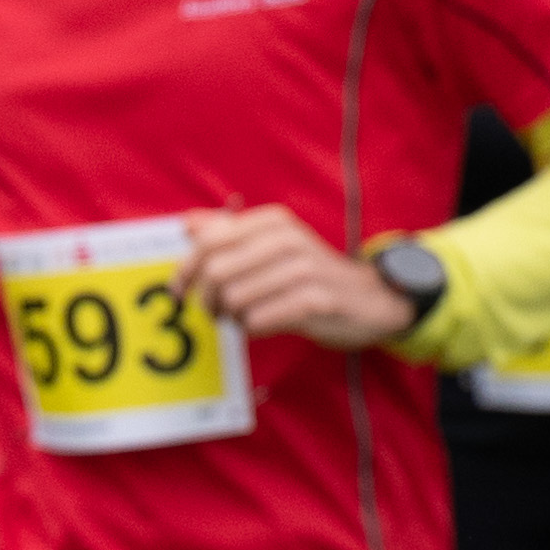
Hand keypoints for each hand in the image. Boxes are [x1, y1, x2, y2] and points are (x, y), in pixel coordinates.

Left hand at [179, 206, 422, 349]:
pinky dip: (253, 327)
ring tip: (246, 317)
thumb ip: (229, 233)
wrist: (369, 298)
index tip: (179, 291)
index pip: (208, 242)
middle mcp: (287, 238)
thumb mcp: (272, 246)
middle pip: (216, 272)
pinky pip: (259, 320)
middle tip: (217, 312)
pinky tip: (264, 324)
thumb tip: (188, 224)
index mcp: (272, 221)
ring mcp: (304, 268)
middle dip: (208, 299)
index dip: (185, 270)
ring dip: (232, 317)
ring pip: (235, 299)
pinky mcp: (316, 300)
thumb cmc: (310, 274)